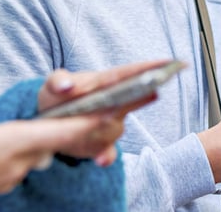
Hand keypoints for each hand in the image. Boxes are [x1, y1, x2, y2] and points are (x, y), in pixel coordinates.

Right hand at [0, 87, 124, 198]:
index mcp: (14, 142)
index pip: (61, 132)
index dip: (87, 124)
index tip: (111, 115)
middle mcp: (18, 163)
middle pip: (47, 143)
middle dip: (52, 130)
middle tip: (56, 115)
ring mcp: (9, 179)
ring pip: (29, 155)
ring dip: (24, 143)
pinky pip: (13, 166)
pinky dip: (8, 155)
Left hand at [37, 60, 166, 159]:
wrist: (45, 122)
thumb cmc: (55, 96)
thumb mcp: (52, 84)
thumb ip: (58, 80)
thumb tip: (67, 85)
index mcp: (106, 82)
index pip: (133, 73)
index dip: (154, 67)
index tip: (175, 62)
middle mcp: (114, 104)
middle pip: (133, 100)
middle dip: (142, 96)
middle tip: (152, 91)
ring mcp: (109, 125)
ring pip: (116, 128)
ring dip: (105, 128)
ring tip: (90, 124)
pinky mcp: (100, 147)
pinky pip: (107, 153)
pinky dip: (105, 156)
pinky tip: (100, 159)